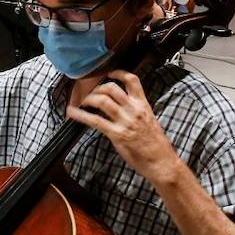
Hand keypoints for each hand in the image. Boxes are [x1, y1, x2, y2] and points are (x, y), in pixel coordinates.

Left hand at [66, 71, 180, 183]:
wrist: (161, 161)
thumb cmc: (156, 145)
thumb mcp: (149, 121)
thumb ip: (135, 112)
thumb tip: (120, 108)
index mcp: (143, 105)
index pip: (132, 81)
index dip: (119, 73)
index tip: (109, 73)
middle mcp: (134, 110)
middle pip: (112, 88)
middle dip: (98, 88)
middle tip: (91, 94)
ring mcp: (125, 121)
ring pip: (103, 101)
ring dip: (89, 99)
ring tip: (83, 102)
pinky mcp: (117, 134)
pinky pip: (95, 121)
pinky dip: (80, 115)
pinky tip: (72, 112)